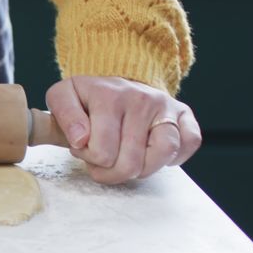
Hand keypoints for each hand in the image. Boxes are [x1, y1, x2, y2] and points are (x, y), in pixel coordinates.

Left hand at [46, 76, 200, 184]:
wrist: (114, 81)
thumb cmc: (87, 97)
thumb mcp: (62, 96)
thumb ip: (64, 115)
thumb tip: (80, 139)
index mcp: (111, 96)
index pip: (102, 153)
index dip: (88, 158)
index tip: (83, 147)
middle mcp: (143, 99)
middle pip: (131, 162)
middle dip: (110, 171)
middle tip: (101, 159)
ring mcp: (166, 107)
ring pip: (163, 154)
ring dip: (140, 170)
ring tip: (124, 161)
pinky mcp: (183, 114)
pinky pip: (190, 143)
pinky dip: (174, 157)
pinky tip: (150, 155)